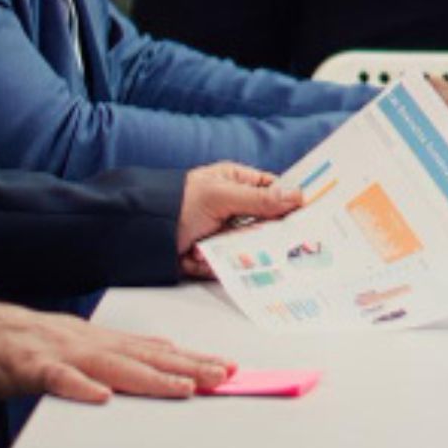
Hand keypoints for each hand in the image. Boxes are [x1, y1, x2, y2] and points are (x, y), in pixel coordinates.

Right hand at [0, 297, 232, 404]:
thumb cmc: (29, 344)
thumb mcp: (81, 344)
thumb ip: (120, 350)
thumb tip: (164, 351)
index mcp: (103, 341)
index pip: (157, 352)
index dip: (194, 359)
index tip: (231, 368)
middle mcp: (89, 343)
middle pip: (146, 357)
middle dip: (188, 367)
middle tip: (225, 376)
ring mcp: (61, 354)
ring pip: (111, 366)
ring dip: (149, 377)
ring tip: (183, 387)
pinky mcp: (30, 367)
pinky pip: (57, 379)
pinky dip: (78, 387)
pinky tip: (100, 397)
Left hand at [176, 161, 305, 276]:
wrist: (140, 233)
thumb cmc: (178, 203)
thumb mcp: (220, 196)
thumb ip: (260, 199)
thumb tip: (297, 196)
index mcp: (236, 183)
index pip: (273, 191)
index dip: (290, 202)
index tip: (307, 214)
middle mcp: (232, 207)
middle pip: (265, 224)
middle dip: (259, 236)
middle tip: (255, 240)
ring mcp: (222, 232)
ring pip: (246, 248)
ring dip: (229, 251)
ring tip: (206, 247)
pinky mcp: (212, 255)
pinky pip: (226, 265)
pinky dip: (211, 264)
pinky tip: (192, 256)